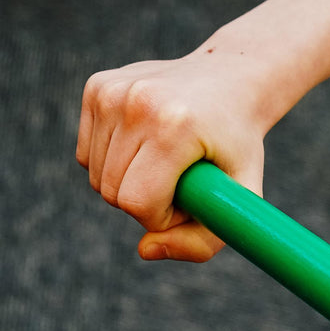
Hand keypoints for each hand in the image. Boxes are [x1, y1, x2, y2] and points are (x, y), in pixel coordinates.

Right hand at [76, 47, 267, 261]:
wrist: (232, 80)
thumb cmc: (238, 144)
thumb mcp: (243, 197)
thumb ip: (203, 242)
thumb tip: (145, 251)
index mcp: (176, 126)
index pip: (138, 203)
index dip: (162, 218)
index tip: (187, 201)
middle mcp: (138, 102)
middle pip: (112, 193)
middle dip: (145, 203)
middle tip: (180, 182)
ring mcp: (113, 90)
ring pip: (95, 176)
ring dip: (128, 183)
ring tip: (166, 161)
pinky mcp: (97, 86)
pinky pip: (86, 154)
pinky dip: (112, 161)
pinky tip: (145, 143)